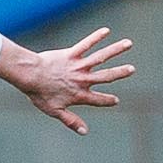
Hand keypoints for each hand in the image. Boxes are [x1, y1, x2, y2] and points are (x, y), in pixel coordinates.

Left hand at [0, 27, 133, 134]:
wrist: (30, 75)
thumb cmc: (40, 94)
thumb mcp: (55, 111)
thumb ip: (71, 121)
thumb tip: (84, 132)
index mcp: (79, 95)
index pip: (98, 100)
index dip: (107, 101)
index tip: (116, 100)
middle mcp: (82, 80)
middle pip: (106, 76)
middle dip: (120, 72)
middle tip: (132, 69)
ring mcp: (78, 66)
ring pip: (101, 57)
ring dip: (116, 50)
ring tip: (129, 43)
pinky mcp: (71, 54)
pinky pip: (86, 44)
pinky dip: (96, 37)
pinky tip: (106, 30)